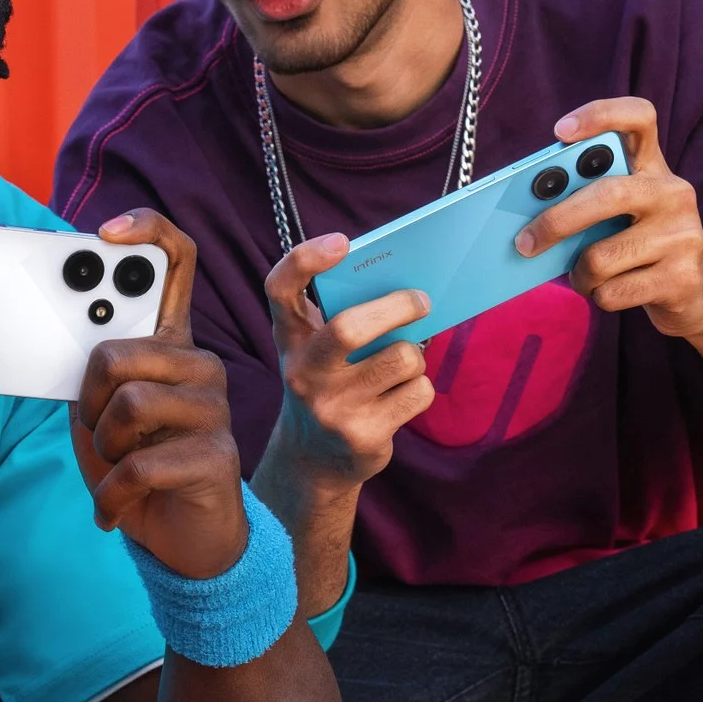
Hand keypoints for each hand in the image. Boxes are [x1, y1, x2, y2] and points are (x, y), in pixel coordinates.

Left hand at [71, 211, 245, 580]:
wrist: (183, 545)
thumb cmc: (139, 471)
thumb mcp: (100, 419)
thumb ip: (91, 376)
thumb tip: (63, 333)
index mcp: (172, 345)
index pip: (176, 263)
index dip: (145, 233)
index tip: (104, 234)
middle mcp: (199, 366)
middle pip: (116, 351)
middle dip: (88, 404)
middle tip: (100, 435)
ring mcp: (214, 408)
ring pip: (127, 405)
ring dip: (104, 451)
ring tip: (117, 470)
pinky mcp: (217, 456)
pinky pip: (137, 464)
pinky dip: (111, 496)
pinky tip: (115, 510)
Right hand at [260, 234, 434, 493]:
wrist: (314, 459)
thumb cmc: (327, 382)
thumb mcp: (317, 348)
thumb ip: (342, 313)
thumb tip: (406, 285)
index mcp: (290, 338)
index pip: (280, 289)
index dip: (305, 259)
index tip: (342, 242)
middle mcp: (303, 372)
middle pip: (349, 328)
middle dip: (398, 306)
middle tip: (422, 300)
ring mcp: (331, 408)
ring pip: (402, 359)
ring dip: (414, 355)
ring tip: (401, 363)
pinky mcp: (363, 436)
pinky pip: (418, 392)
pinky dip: (419, 388)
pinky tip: (400, 397)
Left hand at [518, 97, 702, 338]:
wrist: (699, 290)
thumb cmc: (640, 243)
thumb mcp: (621, 213)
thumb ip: (587, 198)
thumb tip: (530, 211)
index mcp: (653, 167)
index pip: (639, 118)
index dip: (600, 115)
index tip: (560, 131)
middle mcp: (673, 193)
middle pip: (606, 195)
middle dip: (556, 221)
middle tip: (524, 242)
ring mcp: (683, 235)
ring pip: (601, 257)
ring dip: (579, 274)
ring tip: (582, 276)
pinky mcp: (682, 278)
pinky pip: (613, 291)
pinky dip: (598, 295)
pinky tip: (610, 290)